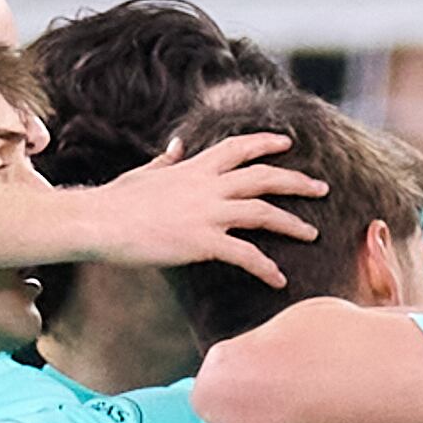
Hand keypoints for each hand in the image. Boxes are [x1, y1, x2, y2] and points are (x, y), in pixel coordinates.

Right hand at [64, 132, 317, 274]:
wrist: (100, 221)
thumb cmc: (116, 201)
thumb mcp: (144, 173)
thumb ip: (166, 160)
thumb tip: (176, 146)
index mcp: (195, 167)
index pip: (239, 147)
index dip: (267, 142)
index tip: (288, 143)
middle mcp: (207, 185)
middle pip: (264, 177)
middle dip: (297, 181)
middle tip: (322, 188)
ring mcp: (208, 213)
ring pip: (263, 213)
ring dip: (292, 223)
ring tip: (312, 234)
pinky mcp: (203, 242)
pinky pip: (245, 255)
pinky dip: (266, 267)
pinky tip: (279, 280)